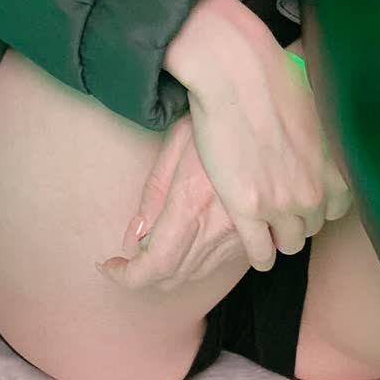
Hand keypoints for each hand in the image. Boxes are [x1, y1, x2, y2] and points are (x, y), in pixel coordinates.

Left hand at [96, 111, 248, 293]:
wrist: (267, 102)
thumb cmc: (217, 114)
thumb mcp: (175, 145)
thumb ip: (153, 194)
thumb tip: (135, 238)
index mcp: (191, 206)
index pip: (154, 268)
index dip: (127, 276)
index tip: (112, 266)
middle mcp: (219, 229)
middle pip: (175, 277)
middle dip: (147, 272)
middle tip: (132, 253)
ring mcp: (244, 233)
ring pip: (201, 273)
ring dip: (175, 267)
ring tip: (163, 240)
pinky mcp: (263, 230)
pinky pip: (225, 261)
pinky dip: (202, 259)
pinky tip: (196, 233)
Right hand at [169, 0, 352, 272]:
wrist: (238, 74)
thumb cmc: (278, 79)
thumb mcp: (320, 109)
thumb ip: (330, 136)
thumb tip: (340, 128)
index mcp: (338, 167)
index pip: (339, 207)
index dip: (320, 202)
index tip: (307, 195)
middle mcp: (316, 191)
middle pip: (314, 226)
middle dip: (300, 218)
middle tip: (283, 206)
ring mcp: (282, 205)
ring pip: (290, 242)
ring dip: (281, 236)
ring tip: (270, 230)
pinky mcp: (247, 210)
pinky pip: (260, 251)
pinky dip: (260, 255)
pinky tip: (258, 251)